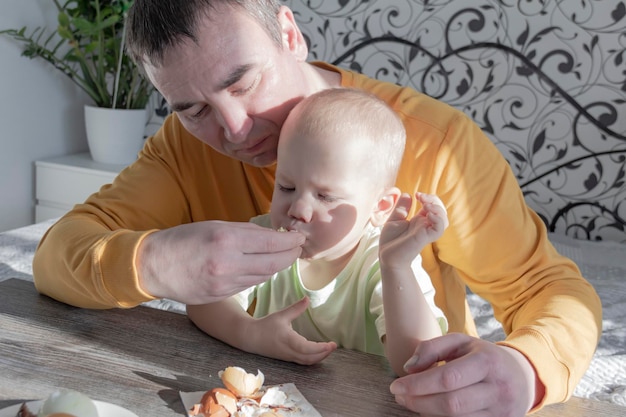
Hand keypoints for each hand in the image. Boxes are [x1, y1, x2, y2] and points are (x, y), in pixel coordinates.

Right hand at [137, 221, 304, 303]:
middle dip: (290, 255)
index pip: (271, 242)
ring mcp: (224, 284)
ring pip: (263, 276)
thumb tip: (272, 234)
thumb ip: (245, 232)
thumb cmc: (182, 240)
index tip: (299, 237)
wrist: (152, 266)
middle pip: (273, 263)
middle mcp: (227, 264)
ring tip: (283, 255)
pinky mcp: (221, 296)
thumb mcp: (214, 226)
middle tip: (298, 247)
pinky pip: (249, 284)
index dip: (290, 241)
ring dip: (277, 266)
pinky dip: (260, 275)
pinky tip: (263, 267)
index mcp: (226, 240)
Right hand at [244, 297, 336, 364]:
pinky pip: (303, 361)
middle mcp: (289, 351)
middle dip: (324, 353)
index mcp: (288, 340)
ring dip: (320, 357)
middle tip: (334, 346)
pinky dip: (313, 359)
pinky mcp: (288, 358)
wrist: (250, 337)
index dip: (320, 348)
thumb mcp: (281, 315)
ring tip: (329, 349)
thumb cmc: (266, 325)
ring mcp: (288, 356)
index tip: (331, 344)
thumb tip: (308, 298)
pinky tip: (319, 353)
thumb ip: (296, 308)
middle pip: (310, 358)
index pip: (307, 348)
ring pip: (307, 361)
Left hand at [380, 192, 447, 266]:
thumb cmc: (390, 241)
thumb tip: (407, 194)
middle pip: (441, 211)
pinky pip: (439, 229)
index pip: (433, 206)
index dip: (429, 197)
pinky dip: (438, 220)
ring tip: (425, 206)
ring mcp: (426, 231)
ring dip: (437, 209)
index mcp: (419, 220)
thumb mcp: (394, 219)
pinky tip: (428, 215)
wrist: (386, 256)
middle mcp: (425, 225)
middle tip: (421, 197)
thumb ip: (402, 208)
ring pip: (444, 219)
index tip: (417, 194)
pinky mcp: (425, 238)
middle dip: (434, 200)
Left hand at [389, 333, 538, 416]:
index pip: (447, 378)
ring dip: (428, 413)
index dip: (418, 385)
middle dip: (419, 402)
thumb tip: (409, 367)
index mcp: (488, 362)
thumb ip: (432, 348)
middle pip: (451, 404)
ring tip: (412, 403)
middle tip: (400, 397)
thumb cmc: (483, 357)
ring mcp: (502, 412)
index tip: (396, 386)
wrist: (522, 376)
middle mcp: (498, 389)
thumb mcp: (460, 342)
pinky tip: (430, 412)